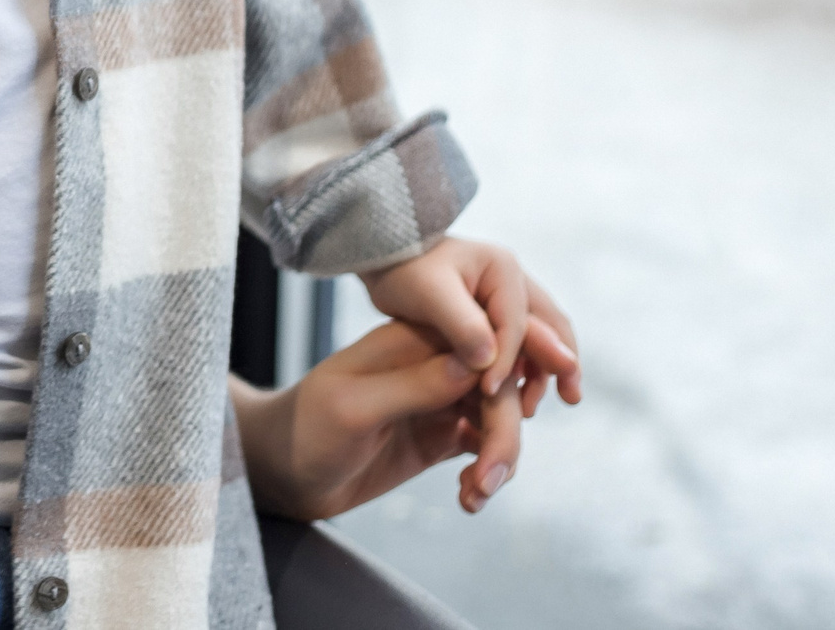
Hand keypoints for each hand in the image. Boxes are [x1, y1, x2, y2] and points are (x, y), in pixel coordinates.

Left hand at [237, 317, 561, 520]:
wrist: (282, 472)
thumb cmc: (306, 429)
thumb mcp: (353, 405)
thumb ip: (413, 385)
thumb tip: (475, 362)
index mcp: (412, 338)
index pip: (481, 335)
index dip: (524, 353)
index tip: (551, 386)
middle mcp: (432, 363)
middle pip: (500, 383)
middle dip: (508, 428)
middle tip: (492, 477)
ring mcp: (439, 399)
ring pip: (499, 418)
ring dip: (501, 456)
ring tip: (477, 495)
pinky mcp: (439, 434)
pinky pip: (485, 446)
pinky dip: (488, 473)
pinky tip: (469, 499)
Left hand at [358, 236, 581, 408]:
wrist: (383, 256)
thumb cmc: (401, 268)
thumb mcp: (426, 293)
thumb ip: (460, 324)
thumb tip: (490, 362)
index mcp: (502, 269)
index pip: (515, 324)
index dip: (506, 361)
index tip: (488, 393)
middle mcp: (512, 281)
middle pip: (550, 326)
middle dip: (562, 363)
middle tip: (571, 400)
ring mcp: (506, 297)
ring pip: (540, 337)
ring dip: (544, 371)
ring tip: (531, 408)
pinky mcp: (493, 315)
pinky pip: (520, 345)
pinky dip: (523, 370)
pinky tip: (513, 399)